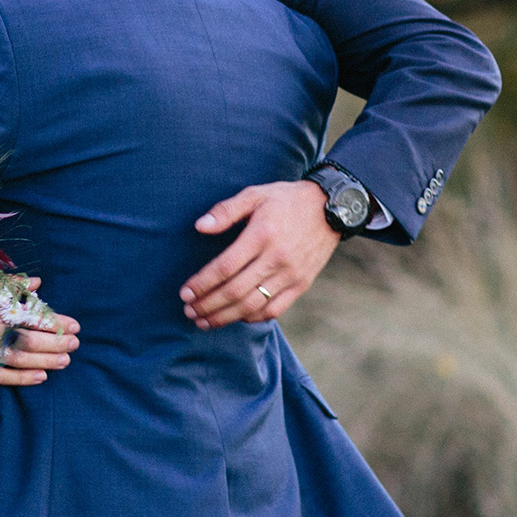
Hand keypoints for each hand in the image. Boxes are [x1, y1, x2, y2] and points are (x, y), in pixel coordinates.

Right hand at [0, 282, 80, 385]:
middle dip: (57, 342)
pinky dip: (23, 378)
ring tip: (65, 361)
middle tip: (75, 343)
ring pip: (21, 359)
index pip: (32, 316)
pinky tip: (41, 377)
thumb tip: (37, 283)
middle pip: (31, 339)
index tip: (74, 325)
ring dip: (46, 361)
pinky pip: (3, 377)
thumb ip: (9, 285)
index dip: (56, 321)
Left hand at [180, 181, 339, 329]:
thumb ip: (225, 211)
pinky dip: (253, 317)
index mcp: (261, 235)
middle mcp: (277, 259)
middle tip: (188, 311)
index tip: (185, 292)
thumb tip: (199, 227)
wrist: (331, 208)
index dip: (202, 283)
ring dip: (225, 317)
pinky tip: (235, 318)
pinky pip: (275, 309)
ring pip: (253, 305)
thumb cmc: (286, 200)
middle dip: (208, 305)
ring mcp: (291, 275)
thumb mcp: (255, 195)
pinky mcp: (302, 284)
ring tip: (204, 321)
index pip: (225, 267)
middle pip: (235, 291)